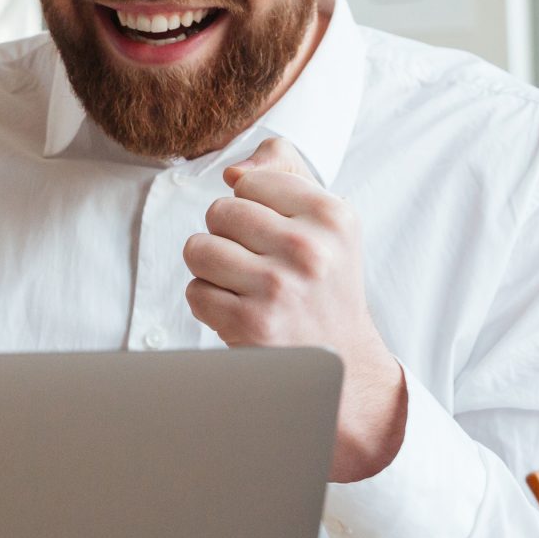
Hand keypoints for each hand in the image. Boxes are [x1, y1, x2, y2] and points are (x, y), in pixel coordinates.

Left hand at [181, 137, 406, 481]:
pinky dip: (209, 303)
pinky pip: (194, 290)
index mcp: (332, 215)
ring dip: (212, 269)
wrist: (343, 367)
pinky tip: (240, 313)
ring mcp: (277, 286)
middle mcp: (309, 248)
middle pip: (219, 211)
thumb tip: (236, 170)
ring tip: (244, 286)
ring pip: (198, 248)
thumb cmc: (325, 286)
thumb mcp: (327, 224)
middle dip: (227, 237)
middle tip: (258, 265)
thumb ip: (285, 175)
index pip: (250, 181)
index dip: (252, 208)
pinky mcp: (248, 323)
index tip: (276, 236)